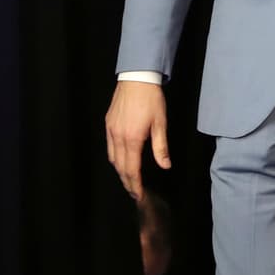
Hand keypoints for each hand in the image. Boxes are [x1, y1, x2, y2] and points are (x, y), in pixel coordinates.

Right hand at [105, 81, 170, 200]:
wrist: (137, 78)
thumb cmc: (152, 99)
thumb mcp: (161, 123)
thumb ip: (161, 147)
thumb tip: (165, 166)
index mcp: (132, 139)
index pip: (131, 169)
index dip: (135, 185)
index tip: (139, 196)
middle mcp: (117, 137)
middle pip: (120, 167)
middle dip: (127, 182)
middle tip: (134, 192)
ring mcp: (110, 131)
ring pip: (112, 158)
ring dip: (120, 171)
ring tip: (129, 179)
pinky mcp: (108, 124)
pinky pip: (109, 147)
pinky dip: (115, 158)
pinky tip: (122, 159)